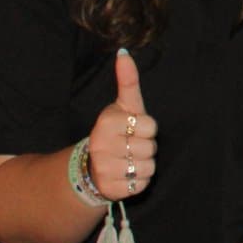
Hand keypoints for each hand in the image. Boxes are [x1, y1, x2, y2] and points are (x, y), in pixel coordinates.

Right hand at [86, 50, 157, 199]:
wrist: (92, 165)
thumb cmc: (116, 131)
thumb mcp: (122, 106)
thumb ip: (127, 81)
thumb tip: (124, 53)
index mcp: (106, 123)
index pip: (150, 126)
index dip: (147, 128)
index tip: (133, 129)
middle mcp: (102, 146)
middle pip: (150, 147)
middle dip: (146, 147)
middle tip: (130, 145)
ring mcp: (105, 169)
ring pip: (148, 166)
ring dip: (144, 164)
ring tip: (128, 159)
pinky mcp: (112, 189)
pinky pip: (142, 183)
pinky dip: (140, 180)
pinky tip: (126, 174)